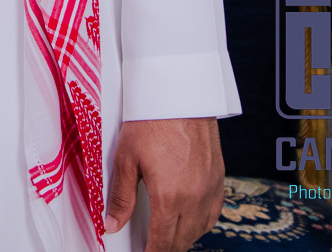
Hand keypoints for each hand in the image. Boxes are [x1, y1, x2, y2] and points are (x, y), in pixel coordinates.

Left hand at [104, 117, 222, 250]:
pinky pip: (214, 213)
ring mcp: (211, 188)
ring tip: (166, 237)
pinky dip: (201, 223)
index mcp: (170, 196)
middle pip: (182, 240)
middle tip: (151, 247)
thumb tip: (113, 224)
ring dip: (184, 238)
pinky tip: (190, 220)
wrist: (180, 95)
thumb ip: (120, 196)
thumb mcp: (126, 158)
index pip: (162, 240)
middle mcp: (195, 197)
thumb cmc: (151, 120)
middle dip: (166, 248)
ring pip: (200, 229)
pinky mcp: (219, 178)